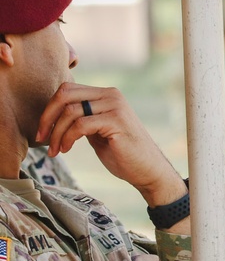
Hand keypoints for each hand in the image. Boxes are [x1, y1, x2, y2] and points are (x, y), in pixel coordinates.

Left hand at [36, 83, 186, 208]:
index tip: (43, 131)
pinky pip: (80, 125)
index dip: (49, 109)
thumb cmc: (122, 154)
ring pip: (70, 111)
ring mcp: (115, 106)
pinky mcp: (116, 121)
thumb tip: (53, 114)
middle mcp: (111, 95)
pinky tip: (67, 150)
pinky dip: (67, 138)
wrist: (147, 171)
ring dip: (56, 133)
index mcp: (106, 95)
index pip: (67, 90)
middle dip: (47, 117)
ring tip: (56, 150)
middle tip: (41, 138)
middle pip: (64, 94)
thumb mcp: (97, 131)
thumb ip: (82, 118)